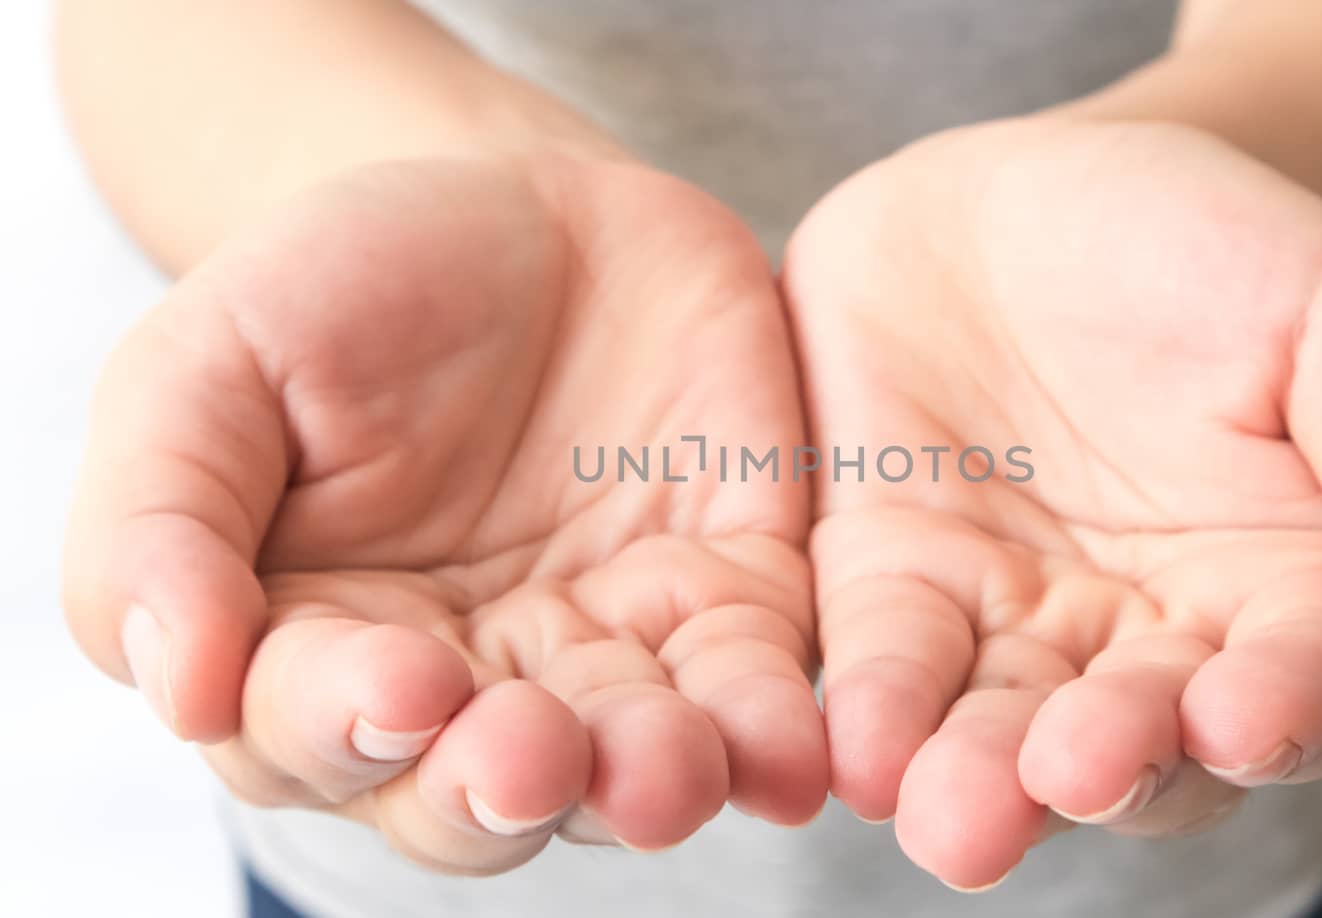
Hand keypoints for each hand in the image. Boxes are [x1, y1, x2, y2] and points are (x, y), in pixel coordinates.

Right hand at [64, 155, 825, 873]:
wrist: (524, 206)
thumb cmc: (345, 285)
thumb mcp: (208, 363)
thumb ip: (160, 519)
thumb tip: (178, 688)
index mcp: (321, 647)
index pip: (320, 737)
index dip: (350, 725)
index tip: (399, 679)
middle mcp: (471, 682)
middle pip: (482, 793)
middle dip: (506, 785)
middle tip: (528, 754)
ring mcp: (609, 650)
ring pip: (628, 765)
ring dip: (649, 783)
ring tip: (666, 771)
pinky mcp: (730, 600)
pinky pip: (754, 685)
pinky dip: (774, 729)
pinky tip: (787, 753)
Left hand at [782, 120, 1321, 888]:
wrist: (1026, 191)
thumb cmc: (1210, 248)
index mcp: (1288, 596)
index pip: (1312, 692)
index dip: (1292, 711)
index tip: (1249, 711)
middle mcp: (1150, 645)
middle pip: (1150, 750)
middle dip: (1119, 765)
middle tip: (1084, 767)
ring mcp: (1014, 627)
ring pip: (1005, 736)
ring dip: (982, 782)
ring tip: (956, 813)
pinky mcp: (893, 591)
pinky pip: (884, 664)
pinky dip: (874, 713)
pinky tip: (860, 747)